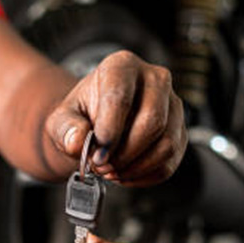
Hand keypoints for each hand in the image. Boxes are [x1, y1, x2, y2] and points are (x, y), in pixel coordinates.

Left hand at [45, 51, 185, 185]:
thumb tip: (76, 142)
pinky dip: (145, 175)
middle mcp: (155, 79)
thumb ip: (66, 128)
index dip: (109, 132)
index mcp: (122, 66)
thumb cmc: (83, 115)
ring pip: (166, 144)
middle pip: (152, 122)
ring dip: (136, 167)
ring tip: (111, 171)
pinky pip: (170, 161)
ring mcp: (173, 105)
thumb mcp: (63, 119)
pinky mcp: (180, 131)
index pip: (121, 98)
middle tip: (103, 166)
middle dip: (125, 153)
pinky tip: (125, 174)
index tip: (97, 156)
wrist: (97, 122)